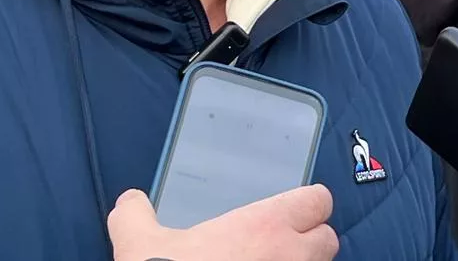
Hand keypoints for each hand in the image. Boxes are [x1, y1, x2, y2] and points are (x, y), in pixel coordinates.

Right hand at [108, 187, 336, 260]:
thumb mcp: (139, 245)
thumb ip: (135, 216)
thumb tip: (129, 201)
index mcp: (265, 225)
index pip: (318, 201)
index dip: (305, 206)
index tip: (286, 216)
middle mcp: (291, 255)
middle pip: (328, 240)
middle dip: (309, 244)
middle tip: (278, 249)